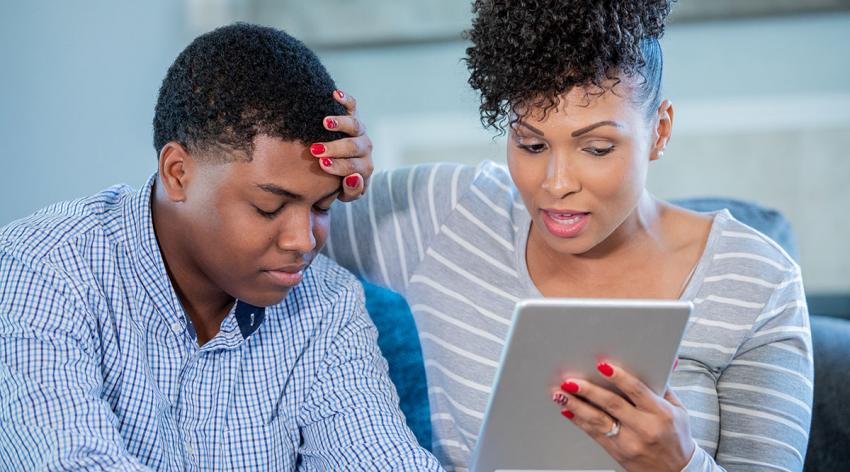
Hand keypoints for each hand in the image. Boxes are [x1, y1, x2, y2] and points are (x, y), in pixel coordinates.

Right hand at [310, 90, 372, 201]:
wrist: (338, 164)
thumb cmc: (335, 184)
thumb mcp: (342, 195)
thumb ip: (349, 192)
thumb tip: (352, 178)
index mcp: (364, 170)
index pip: (356, 170)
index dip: (340, 167)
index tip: (323, 164)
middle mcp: (365, 150)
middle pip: (354, 148)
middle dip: (336, 149)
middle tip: (316, 149)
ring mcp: (360, 132)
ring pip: (355, 126)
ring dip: (341, 124)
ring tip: (326, 122)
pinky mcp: (354, 116)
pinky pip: (352, 106)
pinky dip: (345, 100)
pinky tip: (334, 94)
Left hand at [552, 361, 694, 471]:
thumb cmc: (677, 437)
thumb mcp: (678, 410)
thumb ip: (664, 387)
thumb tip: (660, 360)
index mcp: (660, 413)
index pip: (637, 391)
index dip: (619, 377)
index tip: (602, 366)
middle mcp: (644, 428)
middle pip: (612, 405)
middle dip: (588, 391)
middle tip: (571, 380)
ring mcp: (629, 442)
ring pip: (598, 421)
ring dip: (577, 405)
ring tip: (561, 394)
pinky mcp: (618, 452)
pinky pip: (594, 434)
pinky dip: (579, 421)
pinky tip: (568, 410)